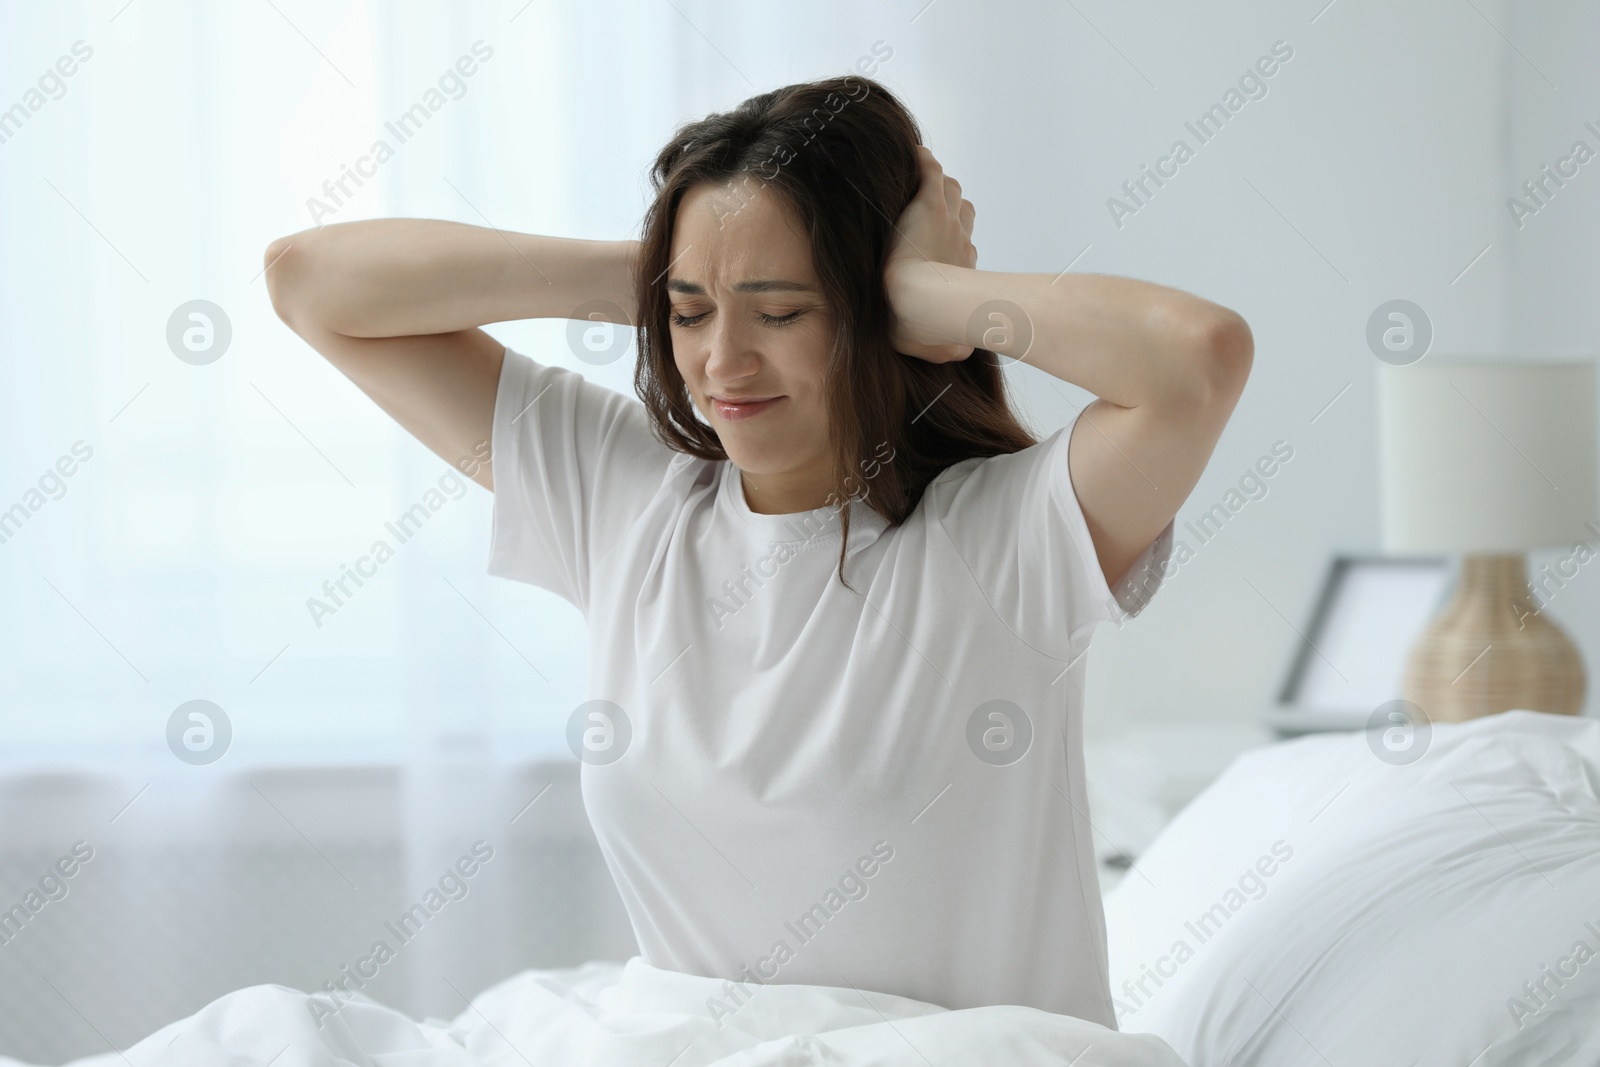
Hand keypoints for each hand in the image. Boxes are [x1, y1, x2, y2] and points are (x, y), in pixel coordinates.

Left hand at [885, 145, 977, 362]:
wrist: (915, 301)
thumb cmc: (926, 327)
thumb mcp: (944, 348)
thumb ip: (950, 349)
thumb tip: (960, 351)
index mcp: (964, 269)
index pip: (964, 246)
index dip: (951, 245)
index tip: (934, 252)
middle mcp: (962, 240)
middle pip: (963, 214)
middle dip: (949, 214)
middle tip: (927, 218)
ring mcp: (947, 219)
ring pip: (952, 191)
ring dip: (938, 189)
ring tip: (918, 190)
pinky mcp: (929, 203)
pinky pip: (931, 171)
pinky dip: (923, 162)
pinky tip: (912, 157)